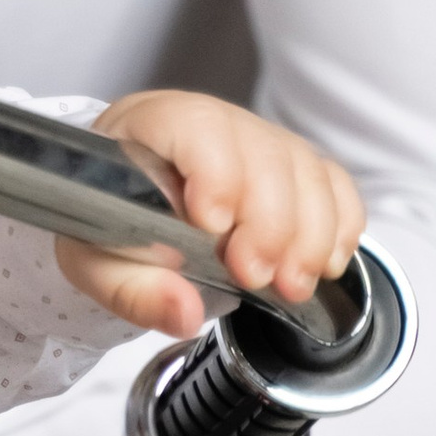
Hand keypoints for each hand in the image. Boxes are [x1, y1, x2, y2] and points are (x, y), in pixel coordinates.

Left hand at [61, 90, 364, 340]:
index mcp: (150, 126)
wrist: (130, 210)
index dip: (217, 173)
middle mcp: (213, 123)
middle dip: (271, 224)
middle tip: (258, 278)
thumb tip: (184, 312)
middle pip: (263, 153)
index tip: (214, 229)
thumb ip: (134, 290)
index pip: (196, 126)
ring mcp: (258, 140)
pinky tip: (324, 264)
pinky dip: (338, 225)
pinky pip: (333, 182)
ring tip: (292, 285)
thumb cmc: (108, 223)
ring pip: (306, 169)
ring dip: (310, 234)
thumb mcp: (97, 264)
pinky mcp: (293, 166)